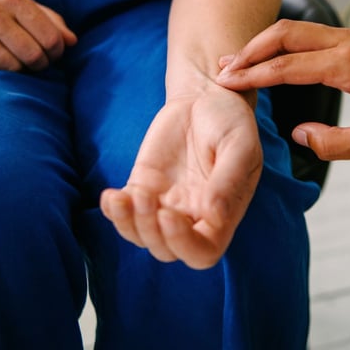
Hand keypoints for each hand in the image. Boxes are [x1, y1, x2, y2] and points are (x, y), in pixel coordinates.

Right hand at [0, 0, 76, 70]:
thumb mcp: (16, 0)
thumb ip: (47, 18)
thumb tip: (72, 41)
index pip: (50, 37)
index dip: (57, 51)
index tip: (54, 54)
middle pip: (34, 55)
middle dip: (42, 64)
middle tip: (38, 62)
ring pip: (14, 67)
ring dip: (22, 69)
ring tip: (18, 61)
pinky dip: (0, 71)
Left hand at [100, 83, 262, 269]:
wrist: (205, 97)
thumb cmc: (230, 122)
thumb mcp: (239, 146)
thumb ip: (228, 182)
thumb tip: (214, 216)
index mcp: (223, 214)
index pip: (203, 252)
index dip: (183, 244)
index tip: (168, 214)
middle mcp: (193, 216)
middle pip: (167, 251)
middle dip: (150, 231)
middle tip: (145, 195)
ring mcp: (165, 203)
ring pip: (141, 236)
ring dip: (128, 223)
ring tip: (124, 195)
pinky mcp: (143, 186)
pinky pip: (123, 213)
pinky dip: (112, 212)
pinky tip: (110, 196)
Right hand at [216, 20, 349, 159]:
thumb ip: (333, 143)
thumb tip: (299, 135)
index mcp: (348, 66)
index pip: (286, 67)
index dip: (253, 76)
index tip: (227, 83)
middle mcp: (347, 43)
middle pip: (284, 33)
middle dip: (250, 49)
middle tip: (224, 67)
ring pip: (297, 29)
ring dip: (266, 43)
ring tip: (241, 60)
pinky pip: (312, 34)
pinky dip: (286, 44)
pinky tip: (278, 58)